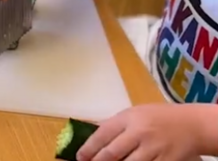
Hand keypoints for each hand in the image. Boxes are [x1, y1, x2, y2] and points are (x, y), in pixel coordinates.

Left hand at [76, 103, 212, 160]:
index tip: (80, 157)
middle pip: (112, 153)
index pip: (102, 134)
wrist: (191, 125)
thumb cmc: (158, 118)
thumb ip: (114, 125)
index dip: (88, 148)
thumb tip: (91, 134)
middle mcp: (139, 132)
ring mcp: (153, 148)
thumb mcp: (134, 114)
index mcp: (128, 118)